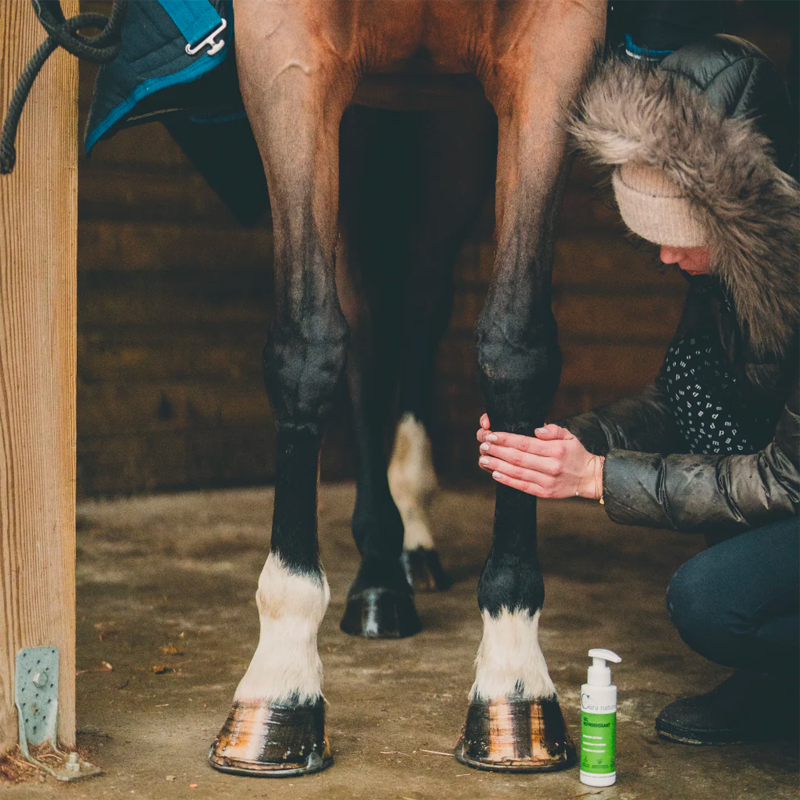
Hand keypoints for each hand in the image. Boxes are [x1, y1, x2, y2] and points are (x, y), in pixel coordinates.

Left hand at [477, 414, 602, 498]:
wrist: (589, 477)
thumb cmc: (575, 453)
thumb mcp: (569, 436)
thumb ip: (553, 430)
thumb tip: (536, 430)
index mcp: (556, 450)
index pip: (525, 443)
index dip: (506, 439)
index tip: (492, 435)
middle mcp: (551, 466)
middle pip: (518, 458)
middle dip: (498, 451)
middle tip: (483, 445)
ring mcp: (547, 481)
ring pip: (517, 472)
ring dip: (498, 465)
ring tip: (484, 459)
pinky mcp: (545, 493)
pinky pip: (522, 486)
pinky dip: (507, 480)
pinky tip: (495, 473)